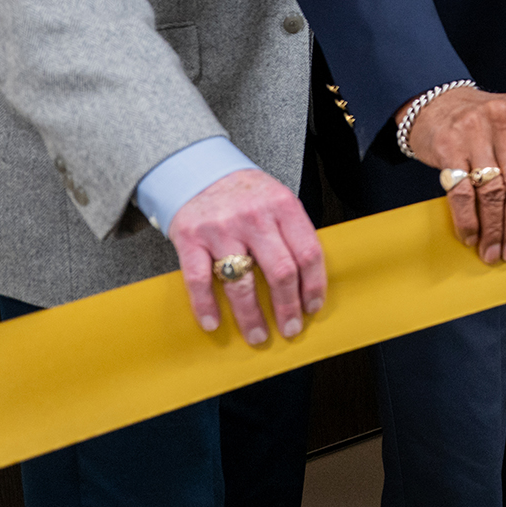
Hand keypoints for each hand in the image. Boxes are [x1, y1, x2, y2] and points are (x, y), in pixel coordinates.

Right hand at [168, 167, 327, 344]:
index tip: (313, 307)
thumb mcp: (277, 199)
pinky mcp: (191, 239)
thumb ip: (291, 232)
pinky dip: (206, 305)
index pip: (308, 253)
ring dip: (252, 316)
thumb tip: (309, 279)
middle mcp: (255, 218)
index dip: (314, 285)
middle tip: (291, 329)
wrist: (197, 170)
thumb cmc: (244, 193)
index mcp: (283, 207)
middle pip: (281, 271)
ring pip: (242, 282)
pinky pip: (200, 279)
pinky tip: (213, 323)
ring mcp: (222, 229)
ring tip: (259, 336)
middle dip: (288, 307)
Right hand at [402, 85, 505, 264]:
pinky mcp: (448, 146)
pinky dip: (468, 220)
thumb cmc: (476, 119)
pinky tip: (471, 235)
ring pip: (491, 192)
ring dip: (493, 228)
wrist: (433, 101)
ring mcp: (474, 131)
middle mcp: (502, 119)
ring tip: (491, 249)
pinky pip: (463, 193)